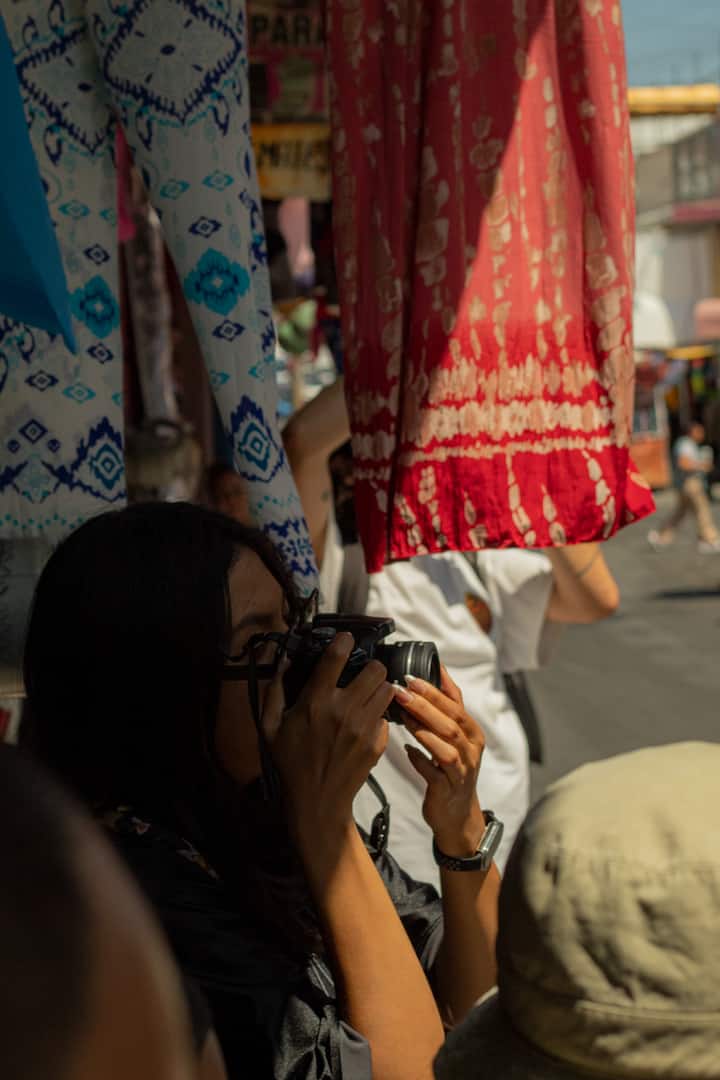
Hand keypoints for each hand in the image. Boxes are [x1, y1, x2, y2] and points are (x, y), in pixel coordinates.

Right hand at [263, 633, 393, 853]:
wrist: (317, 801)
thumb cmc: (291, 763)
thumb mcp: (270, 726)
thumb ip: (275, 690)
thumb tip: (283, 660)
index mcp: (316, 702)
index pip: (336, 657)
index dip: (345, 641)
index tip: (347, 639)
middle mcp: (344, 710)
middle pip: (376, 669)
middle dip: (370, 667)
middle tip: (361, 673)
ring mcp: (364, 727)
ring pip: (388, 689)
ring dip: (378, 688)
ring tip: (367, 695)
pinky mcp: (377, 742)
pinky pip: (387, 716)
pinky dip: (379, 715)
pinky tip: (365, 722)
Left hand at [394, 668, 485, 857]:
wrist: (457, 814)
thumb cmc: (452, 768)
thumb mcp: (455, 735)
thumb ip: (447, 706)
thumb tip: (434, 670)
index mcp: (472, 732)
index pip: (456, 704)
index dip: (436, 688)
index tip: (413, 674)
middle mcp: (471, 749)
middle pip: (451, 722)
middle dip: (426, 704)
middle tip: (402, 689)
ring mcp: (462, 770)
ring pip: (446, 746)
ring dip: (423, 729)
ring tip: (402, 716)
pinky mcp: (448, 789)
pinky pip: (434, 773)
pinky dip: (420, 760)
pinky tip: (406, 750)